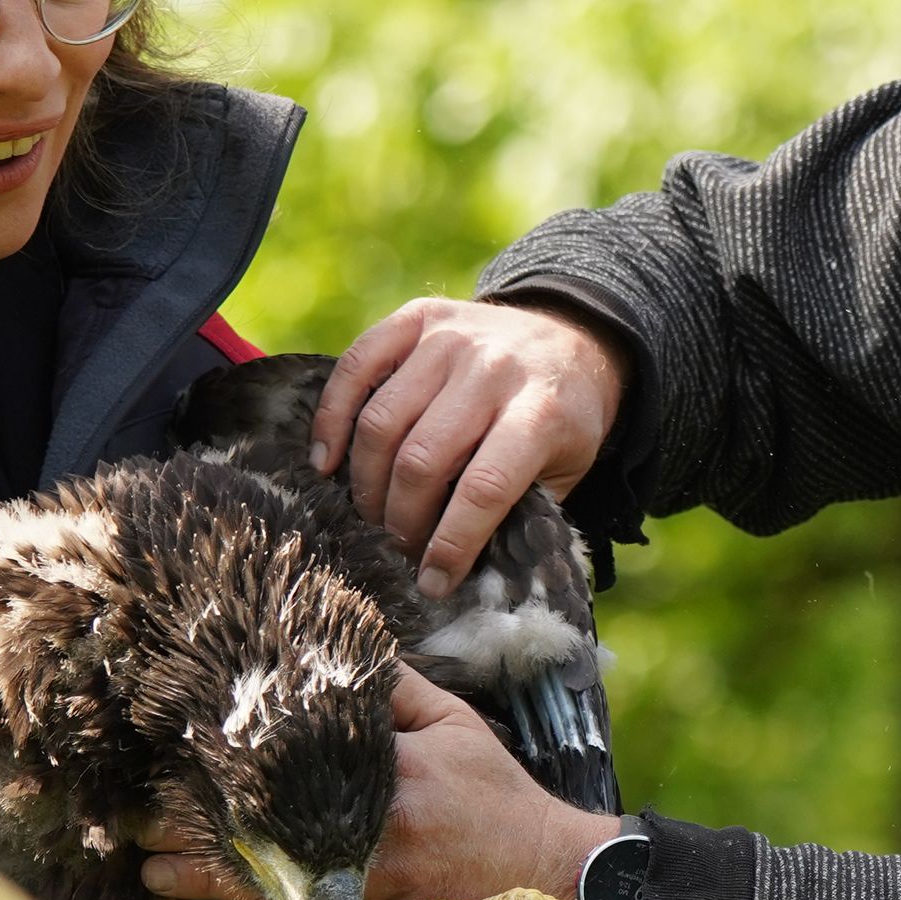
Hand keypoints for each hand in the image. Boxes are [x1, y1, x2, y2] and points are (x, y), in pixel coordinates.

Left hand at [151, 675, 617, 899]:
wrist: (555, 878)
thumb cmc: (500, 797)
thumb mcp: (458, 726)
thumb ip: (396, 689)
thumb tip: (338, 648)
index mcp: (391, 771)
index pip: (298, 758)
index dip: (234, 763)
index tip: (180, 759)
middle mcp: (377, 832)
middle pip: (268, 830)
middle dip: (198, 832)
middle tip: (138, 832)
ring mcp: (377, 890)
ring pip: (276, 890)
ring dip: (207, 888)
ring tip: (152, 879)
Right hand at [311, 297, 625, 595]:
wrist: (573, 338)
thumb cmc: (562, 419)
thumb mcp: (567, 469)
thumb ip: (522, 510)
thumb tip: (462, 571)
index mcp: (541, 411)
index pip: (485, 486)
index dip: (452, 543)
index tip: (432, 582)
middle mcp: (494, 369)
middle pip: (423, 458)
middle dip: (402, 520)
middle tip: (398, 549)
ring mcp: (453, 339)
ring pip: (382, 420)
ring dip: (367, 482)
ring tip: (372, 514)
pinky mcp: (419, 318)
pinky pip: (357, 364)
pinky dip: (332, 417)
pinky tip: (327, 460)